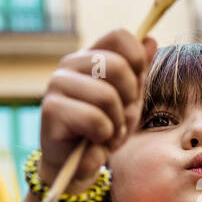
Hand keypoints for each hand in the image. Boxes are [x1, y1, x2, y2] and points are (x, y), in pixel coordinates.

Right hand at [39, 29, 157, 186]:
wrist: (77, 166)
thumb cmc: (103, 131)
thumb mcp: (129, 100)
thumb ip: (138, 71)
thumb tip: (151, 40)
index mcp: (91, 56)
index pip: (119, 36)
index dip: (137, 60)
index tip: (134, 87)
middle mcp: (70, 64)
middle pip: (118, 66)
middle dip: (129, 98)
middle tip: (119, 115)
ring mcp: (57, 84)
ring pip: (107, 96)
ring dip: (116, 123)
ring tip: (106, 132)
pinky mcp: (51, 110)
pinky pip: (95, 120)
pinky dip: (104, 137)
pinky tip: (94, 141)